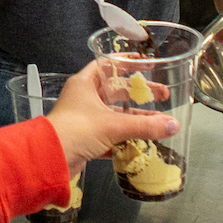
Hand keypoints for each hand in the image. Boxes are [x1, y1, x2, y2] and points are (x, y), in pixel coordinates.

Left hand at [45, 60, 178, 173]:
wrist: (50, 159)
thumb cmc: (75, 130)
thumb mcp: (114, 125)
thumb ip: (145, 126)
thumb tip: (172, 125)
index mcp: (85, 84)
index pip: (109, 65)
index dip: (129, 62)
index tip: (147, 63)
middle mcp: (85, 98)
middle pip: (118, 91)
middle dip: (140, 94)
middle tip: (163, 95)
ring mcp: (85, 119)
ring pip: (117, 114)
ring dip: (137, 118)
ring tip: (159, 122)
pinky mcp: (87, 138)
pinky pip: (112, 134)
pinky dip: (127, 137)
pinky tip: (144, 141)